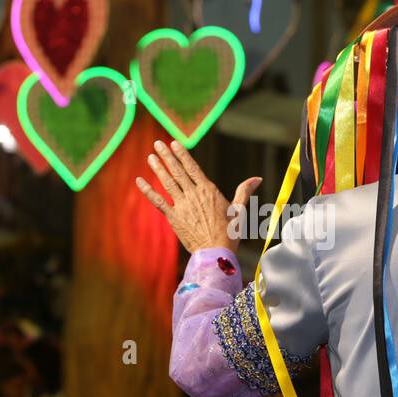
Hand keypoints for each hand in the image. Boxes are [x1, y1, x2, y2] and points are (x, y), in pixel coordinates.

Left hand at [136, 140, 260, 253]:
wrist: (216, 252)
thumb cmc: (230, 232)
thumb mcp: (239, 209)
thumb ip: (244, 191)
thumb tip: (258, 178)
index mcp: (209, 191)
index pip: (192, 168)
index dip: (182, 154)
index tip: (174, 143)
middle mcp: (193, 195)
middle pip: (178, 171)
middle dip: (167, 156)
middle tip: (157, 143)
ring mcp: (182, 206)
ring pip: (167, 183)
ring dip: (158, 168)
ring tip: (150, 156)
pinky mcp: (173, 218)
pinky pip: (158, 201)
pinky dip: (148, 191)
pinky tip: (139, 181)